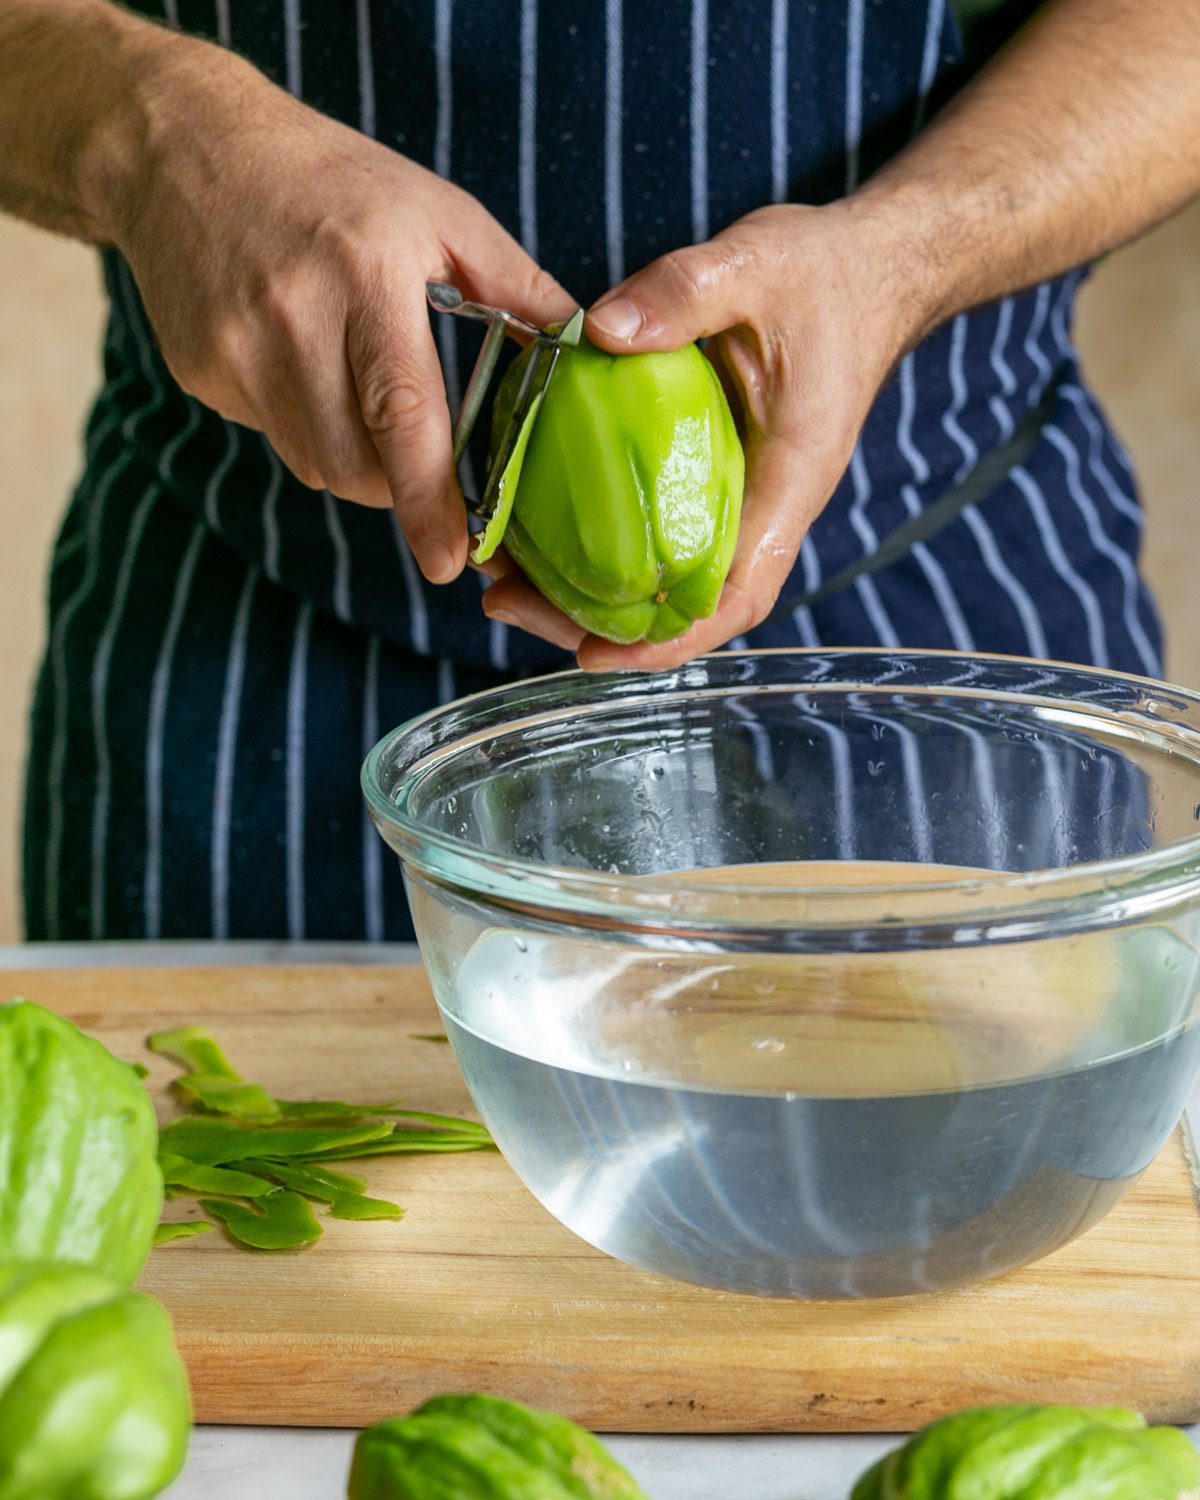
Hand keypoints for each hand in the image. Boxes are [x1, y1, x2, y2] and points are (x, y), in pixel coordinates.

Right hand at [100, 36, 572, 582]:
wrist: (184, 146)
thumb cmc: (332, 178)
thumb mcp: (438, 210)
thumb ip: (517, 285)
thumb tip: (589, 347)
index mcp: (364, 275)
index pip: (402, 412)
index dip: (429, 498)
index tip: (453, 560)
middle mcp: (293, 318)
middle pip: (356, 465)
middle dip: (401, 488)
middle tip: (423, 460)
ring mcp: (237, 351)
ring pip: (316, 465)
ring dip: (356, 460)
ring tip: (359, 390)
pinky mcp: (203, 372)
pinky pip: (273, 437)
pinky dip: (306, 426)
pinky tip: (302, 363)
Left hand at [481, 200, 929, 665]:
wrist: (868, 270)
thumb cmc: (826, 275)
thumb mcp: (754, 265)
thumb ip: (682, 294)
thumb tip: (597, 331)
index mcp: (788, 479)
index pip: (735, 592)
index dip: (669, 637)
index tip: (595, 653)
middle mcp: (765, 505)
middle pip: (687, 604)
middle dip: (601, 625)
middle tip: (508, 602)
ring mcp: (739, 495)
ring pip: (668, 576)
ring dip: (590, 591)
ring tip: (506, 578)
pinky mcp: (714, 473)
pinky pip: (659, 529)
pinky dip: (602, 542)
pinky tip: (540, 528)